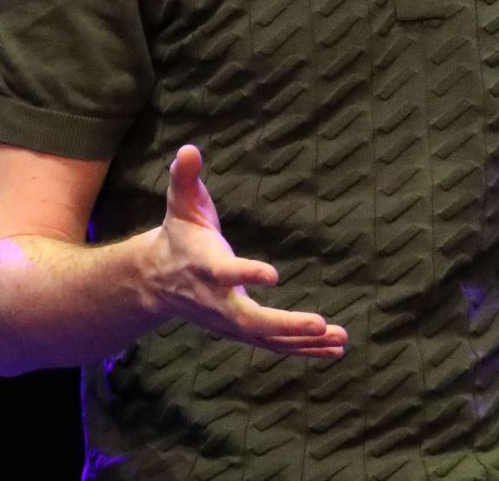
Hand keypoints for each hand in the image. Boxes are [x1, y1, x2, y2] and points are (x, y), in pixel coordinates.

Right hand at [143, 144, 346, 357]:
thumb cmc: (178, 235)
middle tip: (320, 324)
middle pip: (251, 321)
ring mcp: (230, 323)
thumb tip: (188, 149)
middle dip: (286, 325)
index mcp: (206, 267)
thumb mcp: (180, 203)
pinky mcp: (241, 331)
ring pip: (268, 339)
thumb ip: (184, 177)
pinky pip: (274, 345)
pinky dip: (303, 350)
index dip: (247, 274)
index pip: (226, 274)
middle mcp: (218, 302)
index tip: (274, 274)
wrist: (157, 281)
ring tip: (341, 340)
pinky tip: (334, 350)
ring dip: (304, 343)